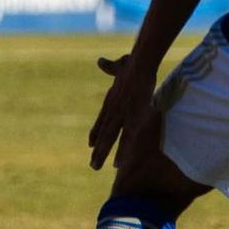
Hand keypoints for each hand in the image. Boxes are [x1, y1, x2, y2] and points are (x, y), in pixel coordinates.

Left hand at [88, 53, 156, 170]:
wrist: (139, 64)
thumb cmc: (132, 64)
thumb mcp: (117, 65)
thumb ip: (109, 67)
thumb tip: (100, 60)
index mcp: (111, 101)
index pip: (101, 120)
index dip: (95, 132)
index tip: (90, 144)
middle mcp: (113, 110)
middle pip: (104, 133)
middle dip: (98, 149)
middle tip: (92, 165)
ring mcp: (121, 115)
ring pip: (111, 138)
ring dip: (105, 153)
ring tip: (99, 168)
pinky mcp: (132, 117)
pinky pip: (127, 138)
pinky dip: (122, 151)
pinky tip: (119, 162)